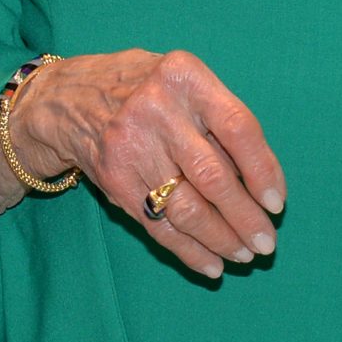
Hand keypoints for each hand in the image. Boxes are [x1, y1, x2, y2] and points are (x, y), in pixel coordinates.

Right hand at [6, 49, 284, 278]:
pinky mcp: (113, 179)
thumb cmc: (144, 90)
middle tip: (266, 244)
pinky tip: (211, 265)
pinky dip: (188, 250)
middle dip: (245, 218)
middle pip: (213, 175)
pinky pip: (157, 224)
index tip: (276, 203)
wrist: (66, 97)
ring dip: (221, 239)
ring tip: (243, 255)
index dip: (263, 170)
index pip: (237, 127)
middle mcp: (156, 108)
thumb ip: (217, 120)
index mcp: (183, 77)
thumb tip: (260, 185)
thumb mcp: (181, 82)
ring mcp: (130, 145)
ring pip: (186, 207)